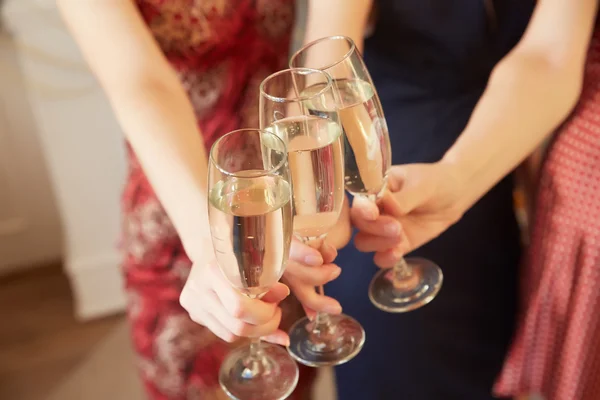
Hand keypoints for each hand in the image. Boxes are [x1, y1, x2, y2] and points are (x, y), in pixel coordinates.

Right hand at [180, 238, 341, 345]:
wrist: (209, 239)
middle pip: (237, 325)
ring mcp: (193, 301)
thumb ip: (280, 264)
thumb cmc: (244, 242)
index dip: (267, 310)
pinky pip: (225, 333)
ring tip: (270, 313)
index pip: (240, 307)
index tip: (283, 296)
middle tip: (278, 312)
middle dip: (266, 323)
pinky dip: (246, 331)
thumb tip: (293, 286)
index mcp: (213, 268)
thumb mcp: (264, 247)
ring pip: (232, 333)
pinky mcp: (193, 311)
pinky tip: (256, 319)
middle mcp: (198, 287)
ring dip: (258, 330)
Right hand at [350, 162, 464, 267]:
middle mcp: (375, 209)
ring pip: (365, 242)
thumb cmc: (435, 182)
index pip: (359, 200)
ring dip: (378, 243)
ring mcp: (384, 228)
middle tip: (396, 227)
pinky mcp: (397, 244)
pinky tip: (396, 254)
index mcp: (375, 188)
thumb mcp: (422, 186)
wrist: (455, 196)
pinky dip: (385, 258)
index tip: (373, 213)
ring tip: (400, 237)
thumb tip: (388, 205)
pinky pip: (382, 256)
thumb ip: (403, 198)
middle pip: (358, 224)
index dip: (362, 209)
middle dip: (374, 228)